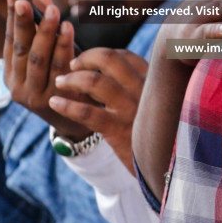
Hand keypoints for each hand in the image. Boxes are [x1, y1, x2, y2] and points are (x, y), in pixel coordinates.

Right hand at [3, 0, 83, 138]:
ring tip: (53, 11)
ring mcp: (35, 95)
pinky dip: (63, 47)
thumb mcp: (45, 56)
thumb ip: (41, 27)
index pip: (10, 42)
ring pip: (38, 59)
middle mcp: (18, 86)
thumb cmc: (58, 79)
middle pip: (21, 50)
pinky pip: (60, 69)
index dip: (13, 18)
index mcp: (10, 74)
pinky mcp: (55, 100)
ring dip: (46, 33)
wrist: (72, 121)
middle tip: (31, 0)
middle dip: (26, 23)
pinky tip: (68, 30)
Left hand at [51, 49, 147, 171]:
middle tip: (72, 64)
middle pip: (109, 59)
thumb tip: (104, 72)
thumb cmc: (158, 135)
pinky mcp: (117, 130)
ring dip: (71, 79)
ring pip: (94, 82)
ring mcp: (131, 109)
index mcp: (153, 81)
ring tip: (60, 82)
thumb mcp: (155, 105)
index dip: (101, 55)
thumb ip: (137, 87)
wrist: (166, 168)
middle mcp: (144, 90)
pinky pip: (86, 112)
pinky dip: (66, 105)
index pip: (124, 56)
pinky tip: (55, 103)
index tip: (88, 61)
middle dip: (85, 58)